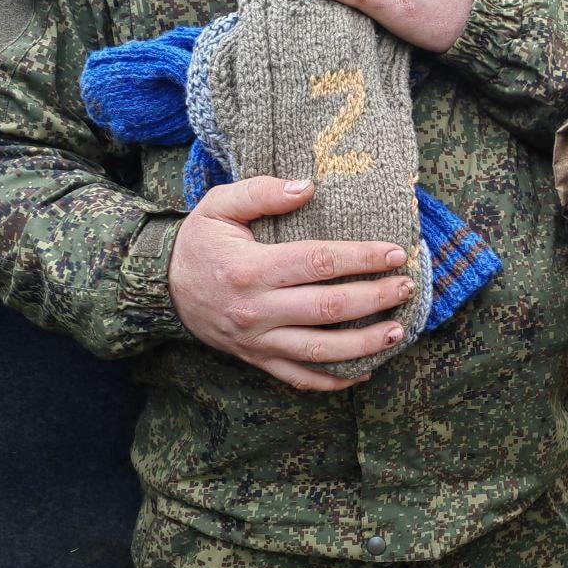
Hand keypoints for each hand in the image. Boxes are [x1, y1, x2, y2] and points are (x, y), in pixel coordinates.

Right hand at [169, 176, 414, 391]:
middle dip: (375, 298)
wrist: (160, 289)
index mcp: (251, 268)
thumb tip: (307, 187)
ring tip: (397, 330)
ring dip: (364, 344)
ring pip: (320, 349)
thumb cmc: (199, 243)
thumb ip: (261, 192)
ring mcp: (258, 340)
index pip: (319, 263)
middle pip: (328, 308)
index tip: (394, 253)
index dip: (362, 258)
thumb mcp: (218, 205)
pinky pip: (300, 377)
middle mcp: (257, 309)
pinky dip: (333, 380)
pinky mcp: (257, 360)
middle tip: (406, 287)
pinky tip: (365, 369)